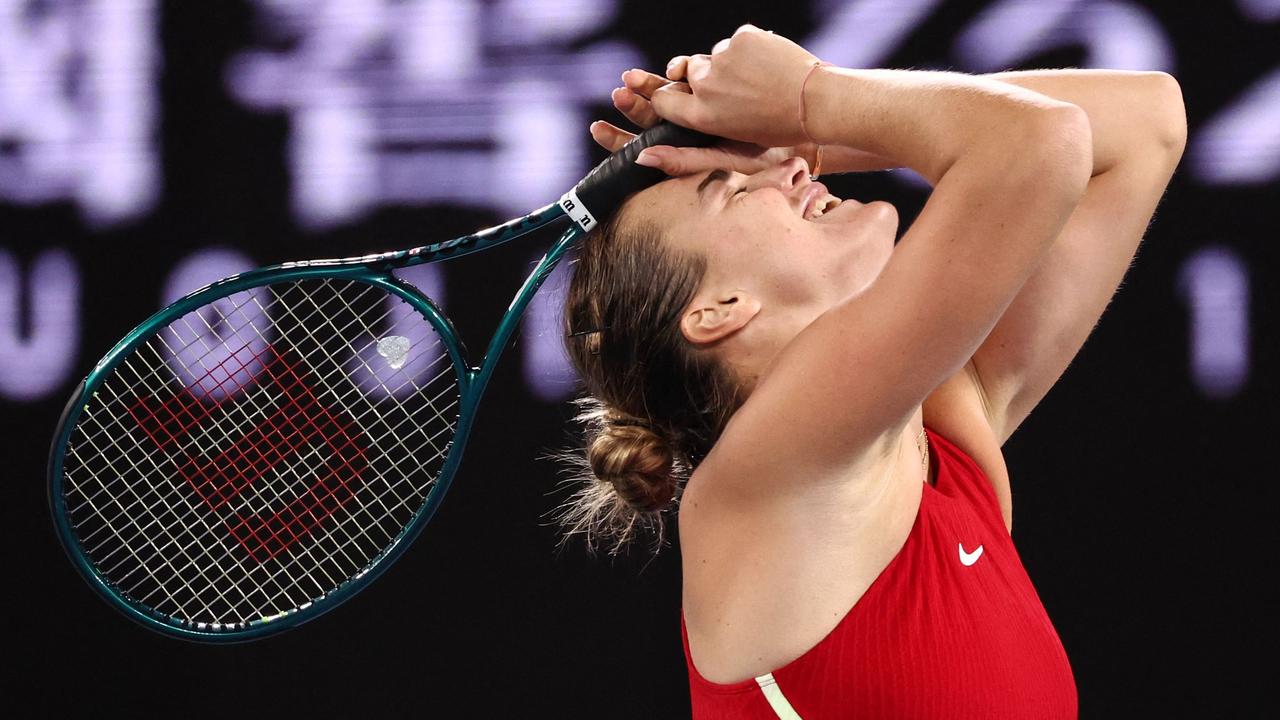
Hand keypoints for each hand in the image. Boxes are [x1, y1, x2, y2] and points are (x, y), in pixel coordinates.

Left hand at [592, 68, 817, 176]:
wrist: (806, 137)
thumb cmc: (766, 162)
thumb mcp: (722, 164)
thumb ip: (681, 162)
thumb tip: (639, 159)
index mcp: (685, 158)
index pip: (641, 150)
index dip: (618, 140)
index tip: (598, 126)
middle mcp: (690, 138)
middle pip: (651, 120)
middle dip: (632, 105)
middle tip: (618, 92)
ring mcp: (704, 116)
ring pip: (668, 99)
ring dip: (650, 87)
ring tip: (630, 78)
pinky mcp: (719, 97)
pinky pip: (692, 84)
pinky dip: (680, 76)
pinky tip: (673, 70)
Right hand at [651, 24, 818, 146]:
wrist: (818, 104)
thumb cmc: (775, 133)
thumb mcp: (728, 150)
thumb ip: (684, 154)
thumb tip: (642, 158)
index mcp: (702, 116)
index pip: (663, 100)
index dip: (663, 97)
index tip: (659, 93)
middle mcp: (706, 85)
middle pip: (688, 73)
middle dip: (701, 78)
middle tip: (729, 90)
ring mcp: (724, 58)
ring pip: (715, 57)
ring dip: (727, 66)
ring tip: (758, 84)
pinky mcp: (743, 37)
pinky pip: (736, 43)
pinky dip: (748, 52)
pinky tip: (767, 69)